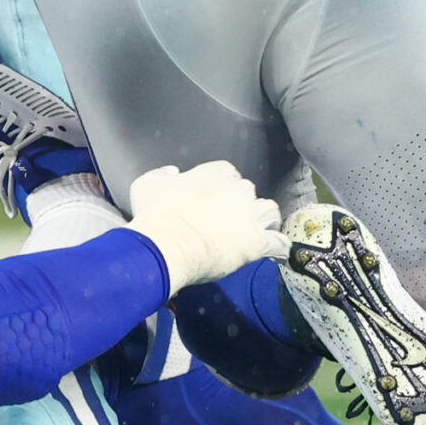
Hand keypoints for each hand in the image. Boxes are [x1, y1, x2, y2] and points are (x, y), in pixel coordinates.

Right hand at [127, 161, 287, 289]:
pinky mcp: (257, 242)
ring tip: (259, 230)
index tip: (212, 200)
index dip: (221, 187)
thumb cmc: (155, 214)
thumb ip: (162, 175)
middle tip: (228, 219)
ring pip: (269, 210)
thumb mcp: (147, 184)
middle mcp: (238, 190)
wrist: (167, 244)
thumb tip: (172, 173)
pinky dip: (279, 246)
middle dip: (240, 203)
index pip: (227, 174)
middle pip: (248, 191)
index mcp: (215, 173)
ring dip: (265, 219)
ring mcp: (250, 216)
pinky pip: (278, 242)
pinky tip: (277, 251)